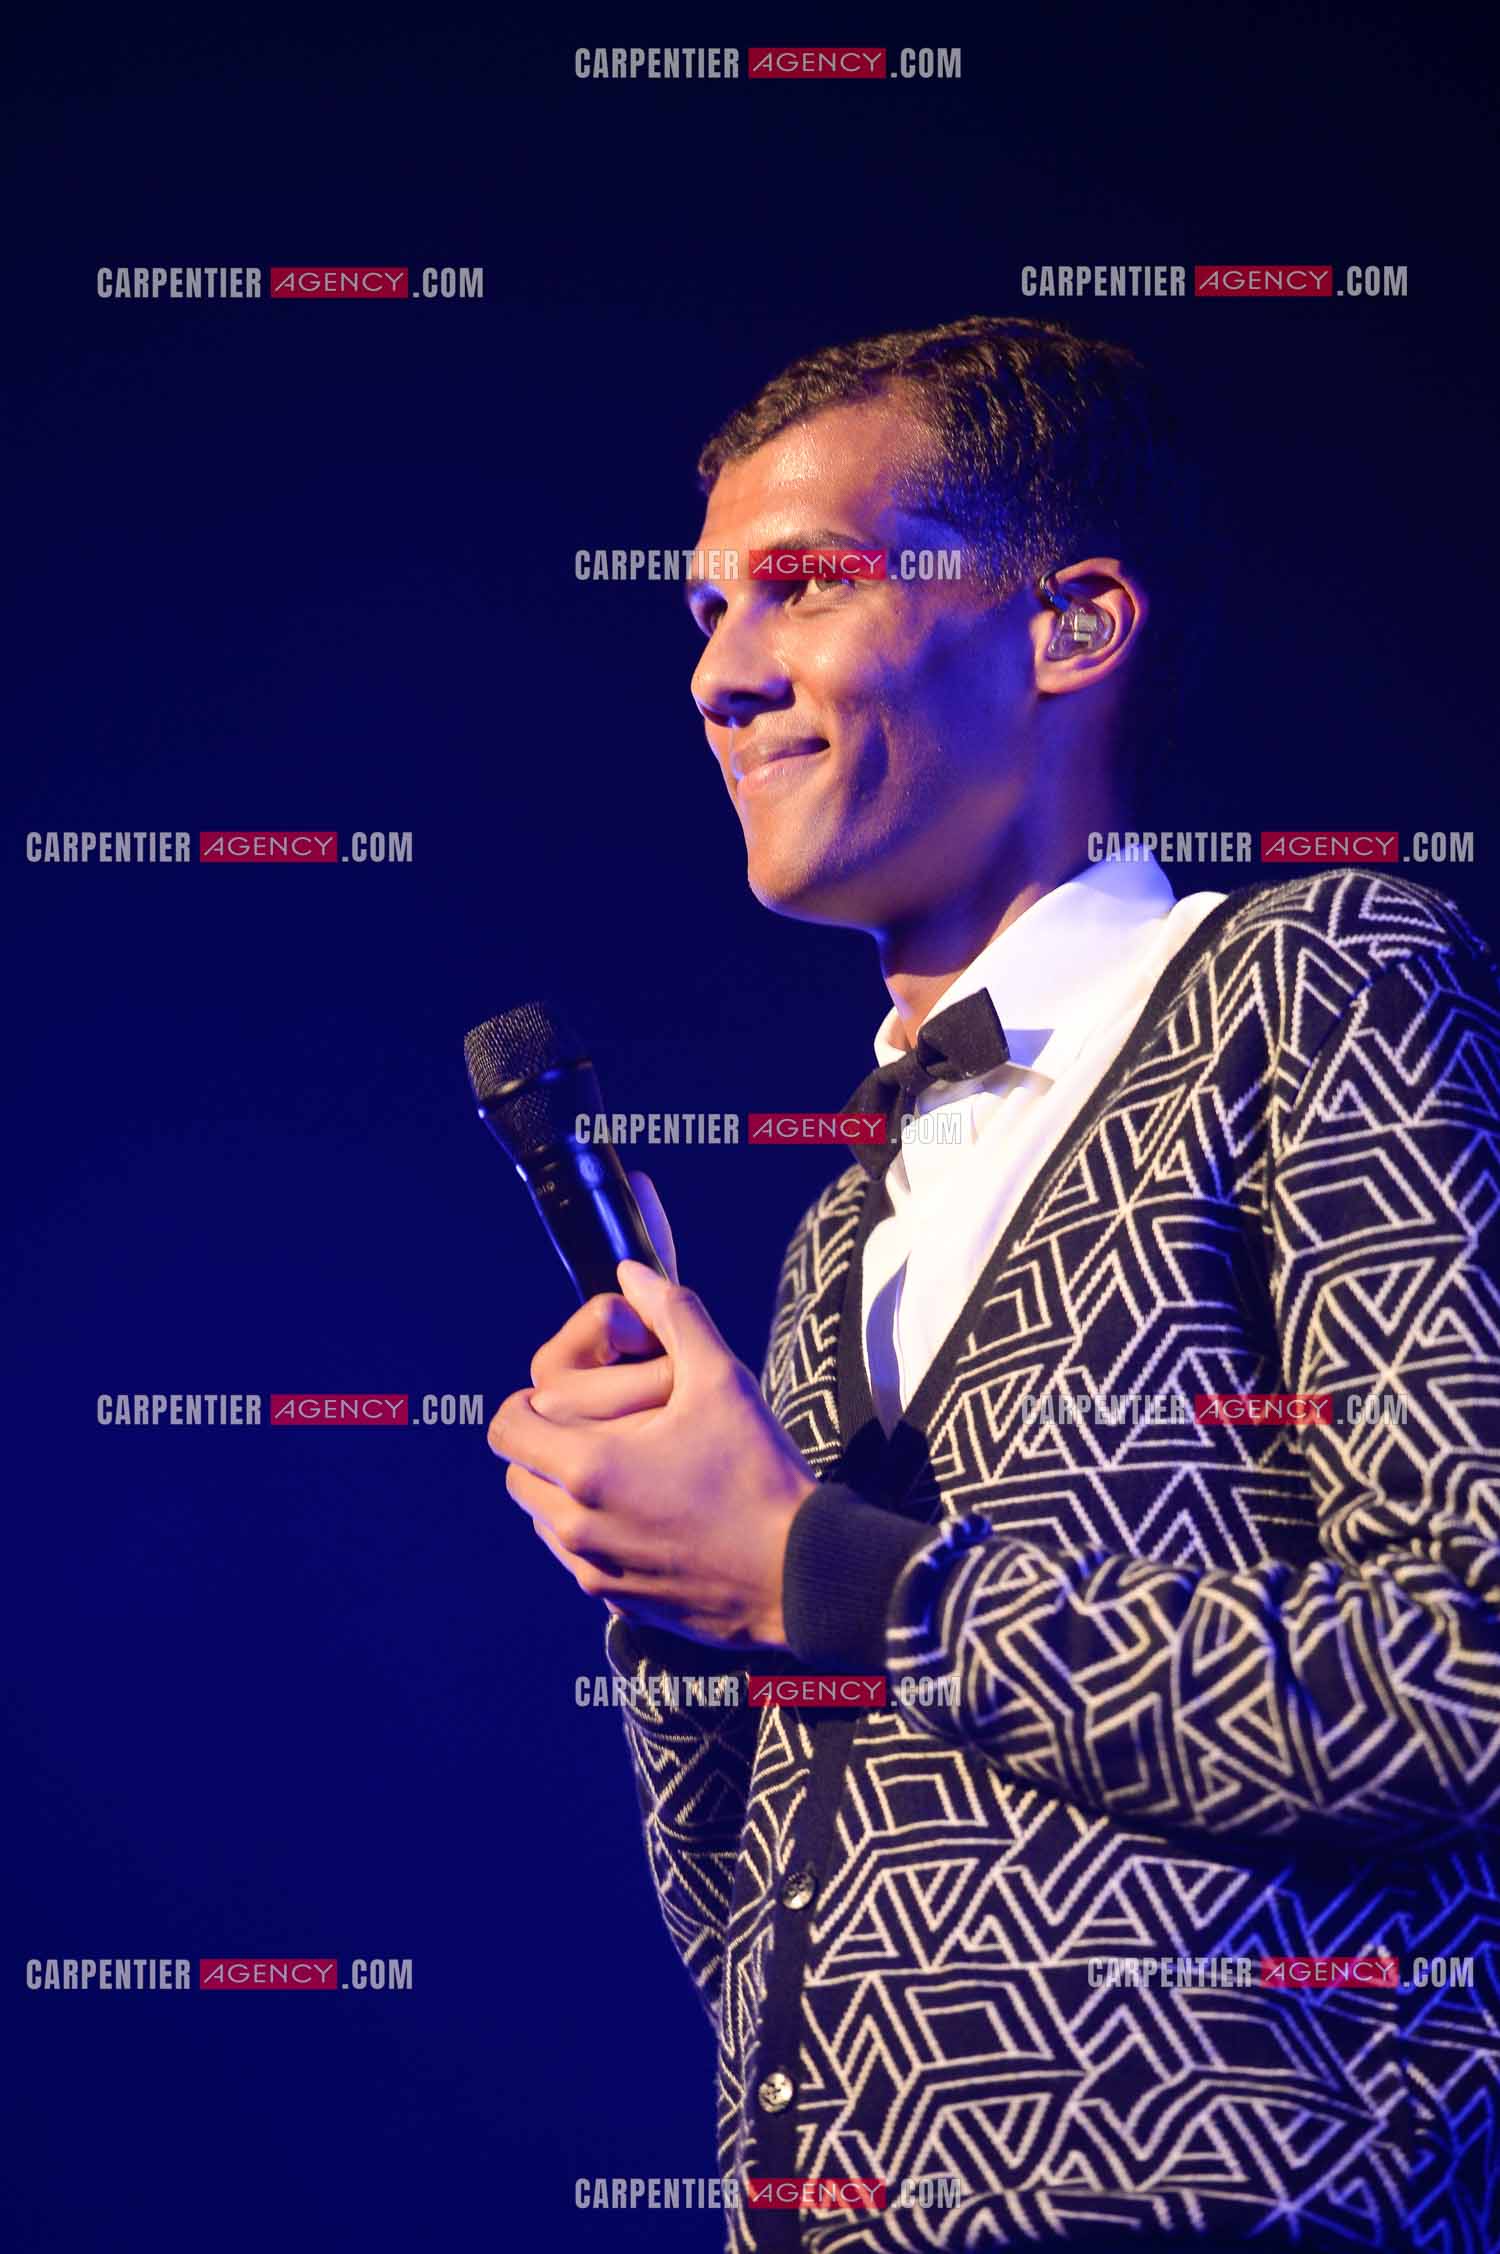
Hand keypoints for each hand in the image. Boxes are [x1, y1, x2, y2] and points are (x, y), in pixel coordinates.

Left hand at [490, 1247, 816, 1649]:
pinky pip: (577, 1559)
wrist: (802, 1573)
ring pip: (543, 1519)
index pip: (505, 1428)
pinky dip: (593, 1530)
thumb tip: (633, 1273)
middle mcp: (576, 1525)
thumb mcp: (722, 1380)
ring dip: (565, 1489)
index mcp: (589, 1467)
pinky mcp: (618, 1602)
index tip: (569, 1394)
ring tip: (627, 1468)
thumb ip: (673, 1315)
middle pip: (517, 1473)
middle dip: (545, 1445)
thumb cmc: (760, 1475)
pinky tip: (647, 1512)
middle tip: (600, 1427)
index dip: (527, 1402)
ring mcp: (594, 1570)